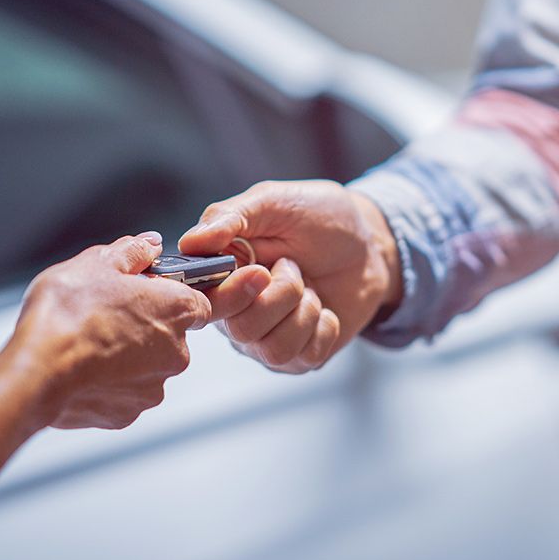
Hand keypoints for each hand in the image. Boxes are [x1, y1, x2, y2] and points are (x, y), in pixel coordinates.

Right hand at [10, 232, 211, 428]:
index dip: (171, 295)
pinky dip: (107, 382)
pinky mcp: (127, 414)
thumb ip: (132, 252)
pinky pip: (123, 392)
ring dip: (125, 356)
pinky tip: (81, 368)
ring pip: (146, 367)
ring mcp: (152, 387)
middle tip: (106, 314)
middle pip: (170, 336)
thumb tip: (149, 245)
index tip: (147, 291)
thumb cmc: (68, 313)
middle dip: (143, 326)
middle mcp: (176, 352)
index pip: (197, 302)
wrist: (38, 370)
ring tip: (88, 343)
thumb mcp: (97, 263)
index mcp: (176, 310)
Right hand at [179, 180, 401, 372]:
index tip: (260, 270)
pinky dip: (323, 327)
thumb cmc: (317, 217)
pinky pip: (303, 358)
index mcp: (220, 275)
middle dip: (281, 295)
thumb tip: (189, 241)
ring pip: (273, 349)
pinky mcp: (298, 356)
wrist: (369, 243)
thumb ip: (229, 216)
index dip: (230, 294)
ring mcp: (266, 338)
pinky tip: (324, 308)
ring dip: (304, 311)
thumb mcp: (273, 201)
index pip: (202, 304)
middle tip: (293, 266)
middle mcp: (236, 312)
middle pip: (241, 331)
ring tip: (310, 286)